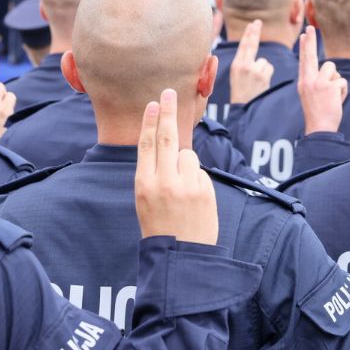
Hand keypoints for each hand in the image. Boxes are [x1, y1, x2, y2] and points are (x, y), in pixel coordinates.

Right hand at [136, 89, 218, 244]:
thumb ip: (154, 172)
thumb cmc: (160, 226)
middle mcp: (164, 182)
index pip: (147, 144)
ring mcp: (187, 186)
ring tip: (181, 188)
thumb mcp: (145, 200)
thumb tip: (168, 145)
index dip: (150, 122)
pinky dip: (196, 178)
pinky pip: (200, 172)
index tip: (154, 104)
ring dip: (185, 163)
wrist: (180, 255)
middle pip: (167, 137)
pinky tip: (192, 198)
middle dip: (168, 112)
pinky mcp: (205, 191)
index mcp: (144, 184)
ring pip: (187, 155)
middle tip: (170, 93)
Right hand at [229, 20, 274, 104]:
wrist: (243, 110)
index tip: (253, 24)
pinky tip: (261, 84)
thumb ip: (244, 64)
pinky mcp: (262, 76)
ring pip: (264, 62)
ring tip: (256, 82)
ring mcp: (253, 70)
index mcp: (236, 65)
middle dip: (254, 33)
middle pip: (251, 45)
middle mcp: (244, 66)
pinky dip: (267, 75)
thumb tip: (257, 57)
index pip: (243, 46)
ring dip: (263, 69)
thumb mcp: (237, 77)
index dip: (248, 34)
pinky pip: (269, 69)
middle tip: (258, 22)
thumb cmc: (241, 94)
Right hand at [296, 28, 347, 133]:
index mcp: (303, 82)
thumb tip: (330, 71)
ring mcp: (318, 83)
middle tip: (309, 28)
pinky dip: (342, 92)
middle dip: (310, 41)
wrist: (319, 128)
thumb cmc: (319, 113)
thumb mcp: (312, 95)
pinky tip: (336, 101)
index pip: (304, 60)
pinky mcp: (329, 87)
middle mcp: (308, 80)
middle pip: (310, 56)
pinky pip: (341, 82)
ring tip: (332, 96)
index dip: (305, 46)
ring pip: (332, 69)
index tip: (304, 34)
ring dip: (336, 81)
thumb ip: (317, 81)